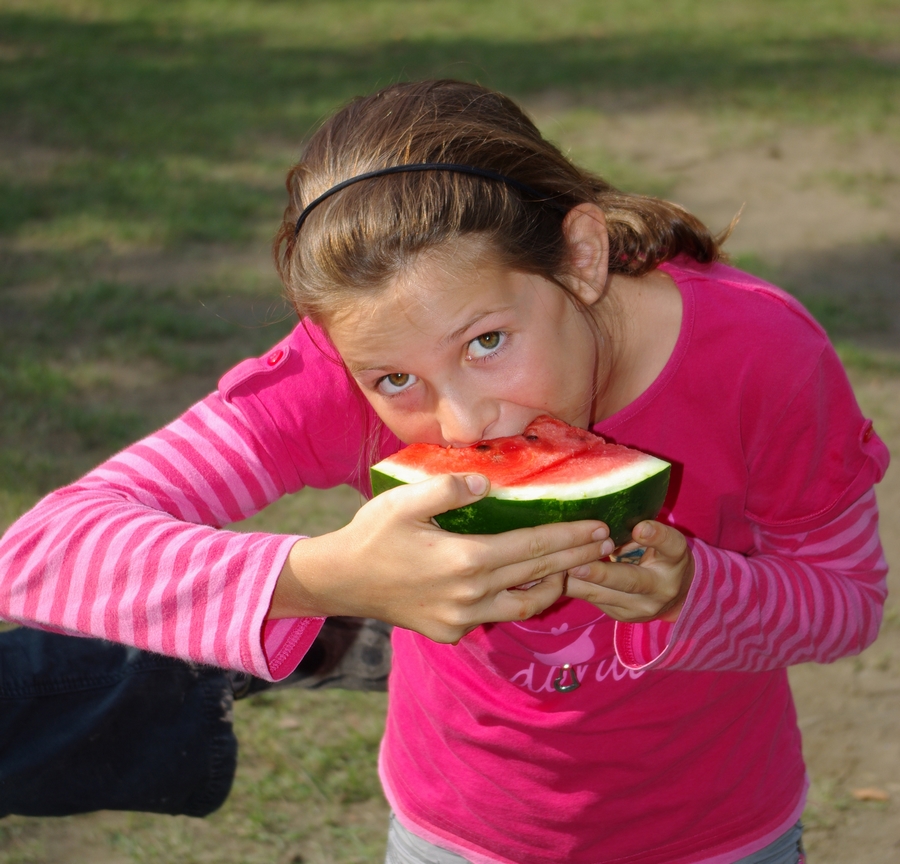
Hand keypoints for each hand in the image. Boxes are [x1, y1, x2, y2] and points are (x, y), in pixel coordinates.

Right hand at [270, 473, 613, 642]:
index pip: (533, 546)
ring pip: (523, 607)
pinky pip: (495, 616)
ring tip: (571, 567)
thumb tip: (489, 485)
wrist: (341, 581)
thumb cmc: (373, 534)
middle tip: (607, 544)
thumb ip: (450, 488)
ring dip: (552, 586)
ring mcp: (461, 619)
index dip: (570, 537)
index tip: (601, 528)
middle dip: (576, 558)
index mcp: (466, 560)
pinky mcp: (450, 632)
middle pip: (537, 575)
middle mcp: (471, 595)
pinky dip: (515, 600)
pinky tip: (521, 584)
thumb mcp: (405, 501)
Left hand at [564, 520, 693, 622]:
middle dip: (600, 573)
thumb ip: (640, 531)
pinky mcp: (621, 615)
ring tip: (554, 571)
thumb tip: (605, 525)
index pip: (670, 545)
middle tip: (575, 564)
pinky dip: (572, 588)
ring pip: (603, 595)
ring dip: (576, 583)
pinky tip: (552, 579)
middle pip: (630, 580)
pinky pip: (593, 601)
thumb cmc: (660, 554)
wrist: (674, 595)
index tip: (640, 528)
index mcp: (675, 558)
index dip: (655, 536)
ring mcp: (641, 607)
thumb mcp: (659, 539)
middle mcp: (661, 587)